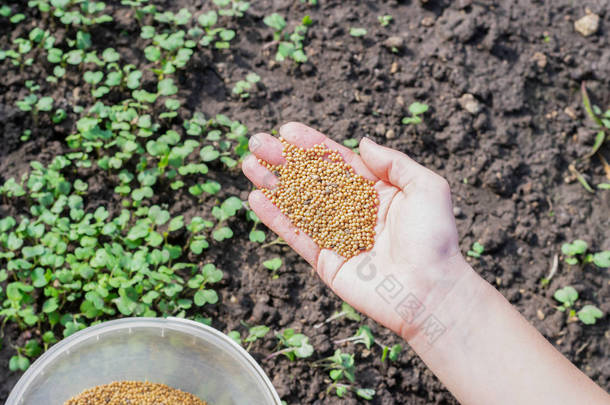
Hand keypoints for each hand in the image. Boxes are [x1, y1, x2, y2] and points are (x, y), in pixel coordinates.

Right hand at [242, 122, 467, 338]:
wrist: (429, 291)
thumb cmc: (434, 238)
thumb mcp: (426, 187)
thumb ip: (393, 162)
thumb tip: (362, 143)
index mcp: (377, 191)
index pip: (338, 162)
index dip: (312, 146)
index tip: (287, 131)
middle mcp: (354, 210)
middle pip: (312, 179)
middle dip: (284, 161)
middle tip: (257, 142)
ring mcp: (338, 235)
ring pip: (299, 204)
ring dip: (273, 184)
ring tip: (248, 164)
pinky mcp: (326, 260)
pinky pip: (297, 234)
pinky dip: (276, 217)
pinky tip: (257, 198)